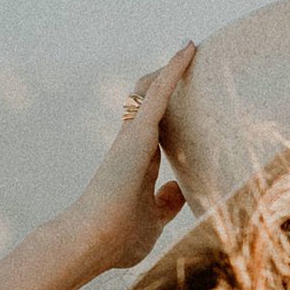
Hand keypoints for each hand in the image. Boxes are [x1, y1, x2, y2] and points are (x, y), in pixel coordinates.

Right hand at [60, 42, 194, 271]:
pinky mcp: (138, 132)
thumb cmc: (119, 238)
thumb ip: (166, 204)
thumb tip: (179, 191)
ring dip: (172, 69)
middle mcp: (134, 143)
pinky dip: (175, 69)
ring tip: (195, 48)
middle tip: (195, 63)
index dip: (172, 114)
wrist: (93, 241)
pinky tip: (190, 48)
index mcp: (138, 163)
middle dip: (171, 84)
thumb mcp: (153, 220)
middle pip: (152, 103)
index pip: (157, 129)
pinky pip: (159, 91)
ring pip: (153, 89)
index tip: (190, 104)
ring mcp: (134, 136)